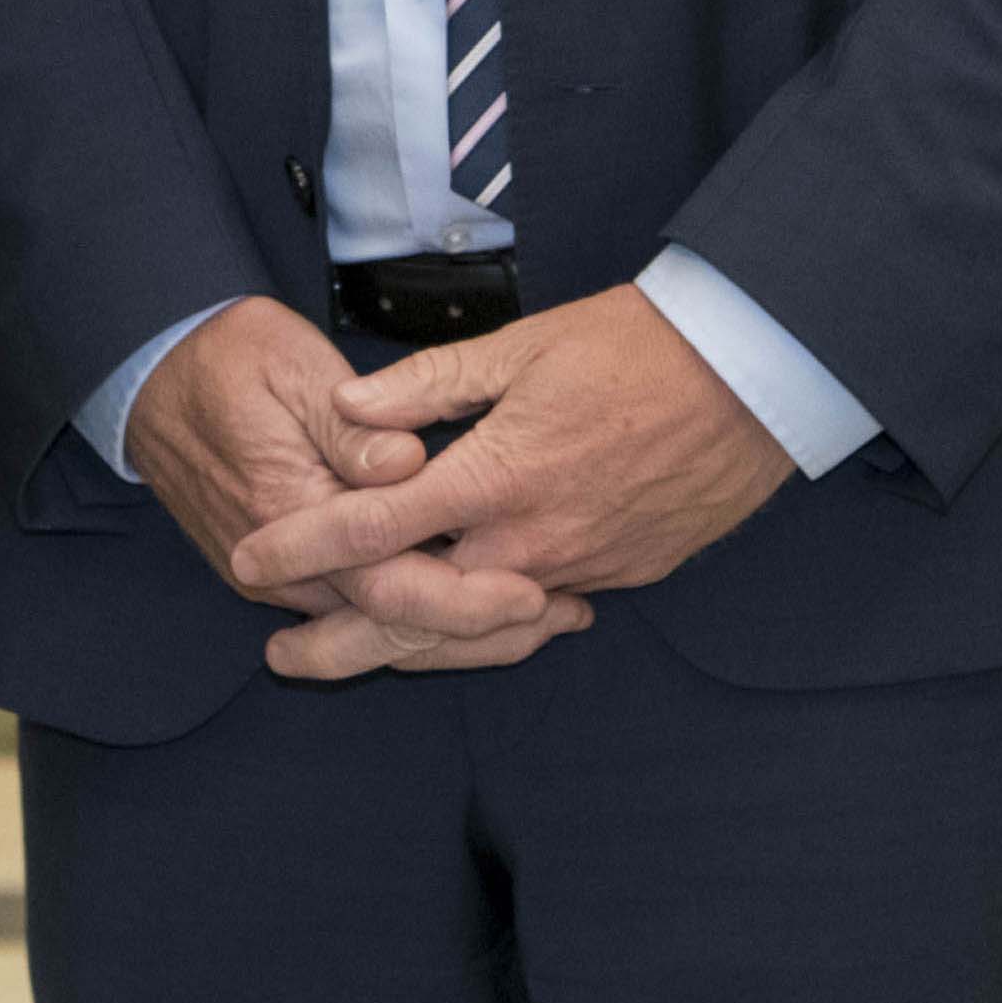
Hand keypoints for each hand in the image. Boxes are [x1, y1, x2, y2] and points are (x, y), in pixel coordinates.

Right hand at [127, 297, 584, 675]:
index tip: (535, 590)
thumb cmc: (228, 361)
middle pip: (399, 629)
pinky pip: (371, 614)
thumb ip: (351, 426)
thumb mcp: (289, 367)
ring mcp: (287, 580)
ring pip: (388, 631)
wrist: (152, 379)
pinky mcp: (294, 577)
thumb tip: (408, 465)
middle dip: (487, 633)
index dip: (467, 597)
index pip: (391, 586)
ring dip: (468, 632)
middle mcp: (285, 569)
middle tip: (569, 613)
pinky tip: (489, 607)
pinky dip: (432, 618)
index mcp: (288, 514)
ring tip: (552, 616)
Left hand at [228, 288, 795, 673]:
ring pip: (477, 627)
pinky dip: (490, 623)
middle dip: (341, 643)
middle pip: (416, 613)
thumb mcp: (522, 346)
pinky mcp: (621, 577)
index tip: (249, 558)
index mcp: (496, 477)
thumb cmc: (637, 346)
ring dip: (413, 641)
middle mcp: (532, 540)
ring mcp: (580, 569)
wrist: (751, 376)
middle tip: (283, 656)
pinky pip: (538, 613)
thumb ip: (428, 385)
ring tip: (355, 647)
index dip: (303, 546)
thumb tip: (350, 406)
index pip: (375, 527)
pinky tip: (459, 620)